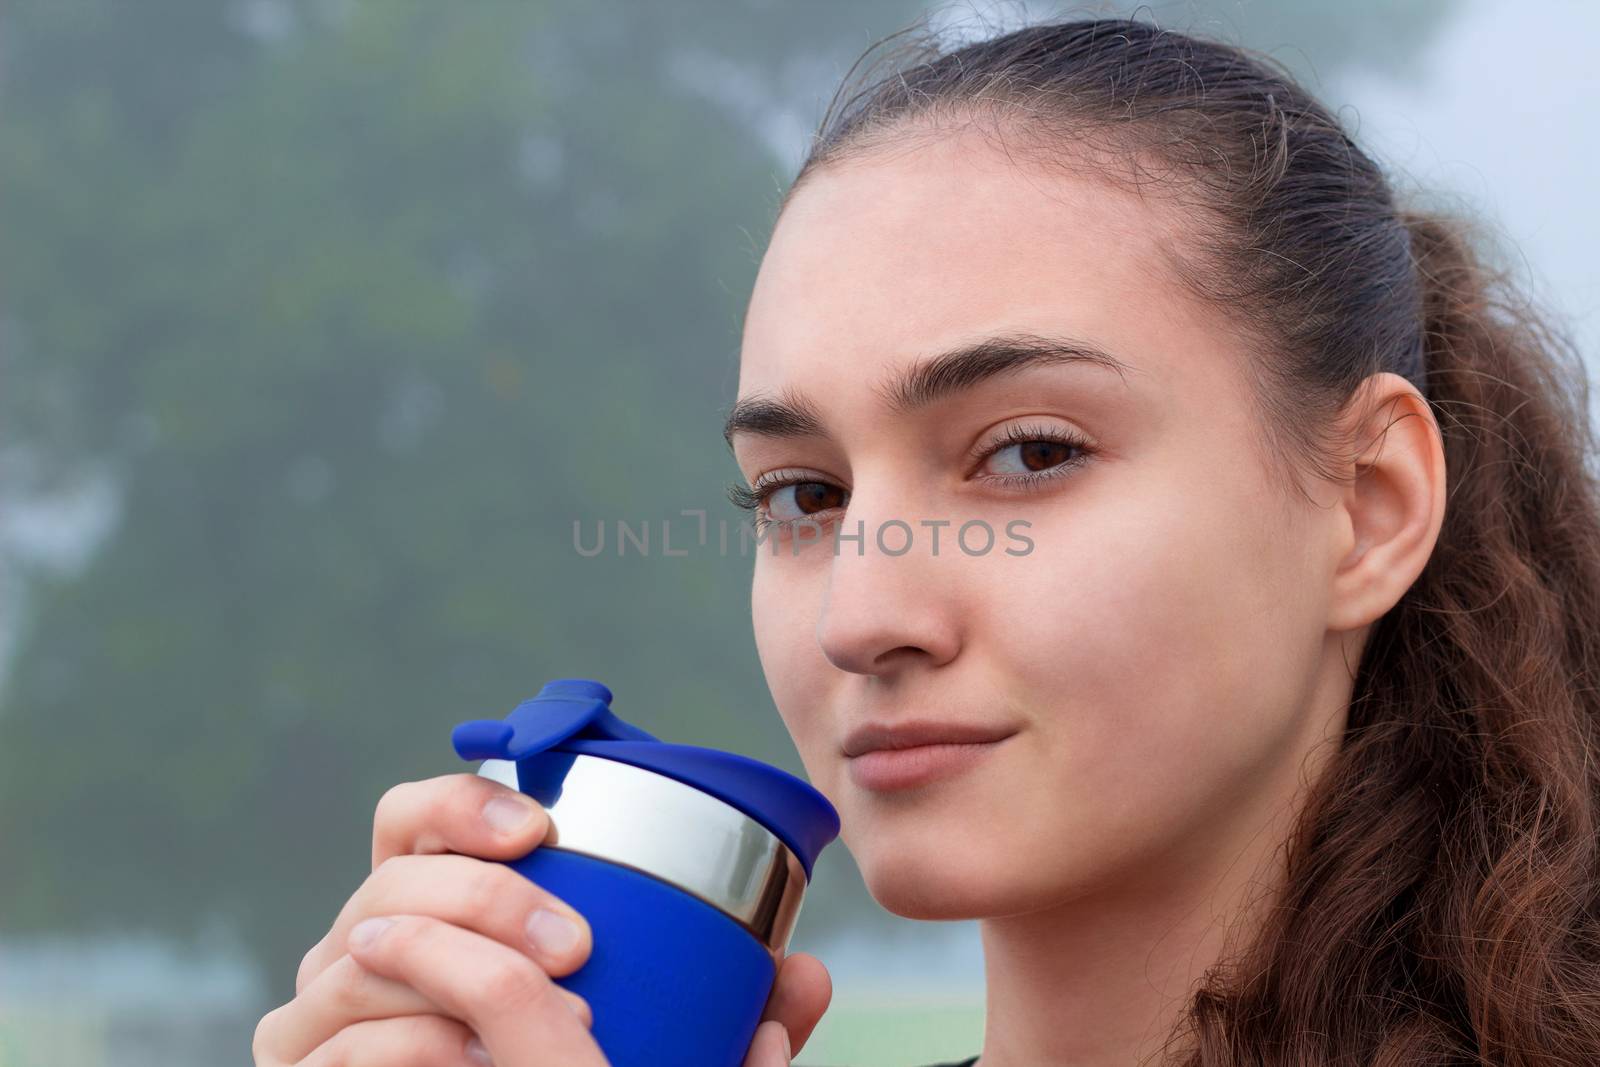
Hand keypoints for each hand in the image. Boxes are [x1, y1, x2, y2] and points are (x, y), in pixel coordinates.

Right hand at [252, 771, 833, 1064]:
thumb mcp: (660, 1051)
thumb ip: (723, 1022)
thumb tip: (806, 978)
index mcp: (431, 907)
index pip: (413, 819)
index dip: (463, 803)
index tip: (542, 828)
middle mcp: (362, 945)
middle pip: (392, 883)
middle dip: (484, 900)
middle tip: (575, 949)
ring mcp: (315, 1014)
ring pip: (358, 963)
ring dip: (456, 988)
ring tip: (550, 1022)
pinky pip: (336, 1053)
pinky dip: (407, 1053)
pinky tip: (471, 1064)